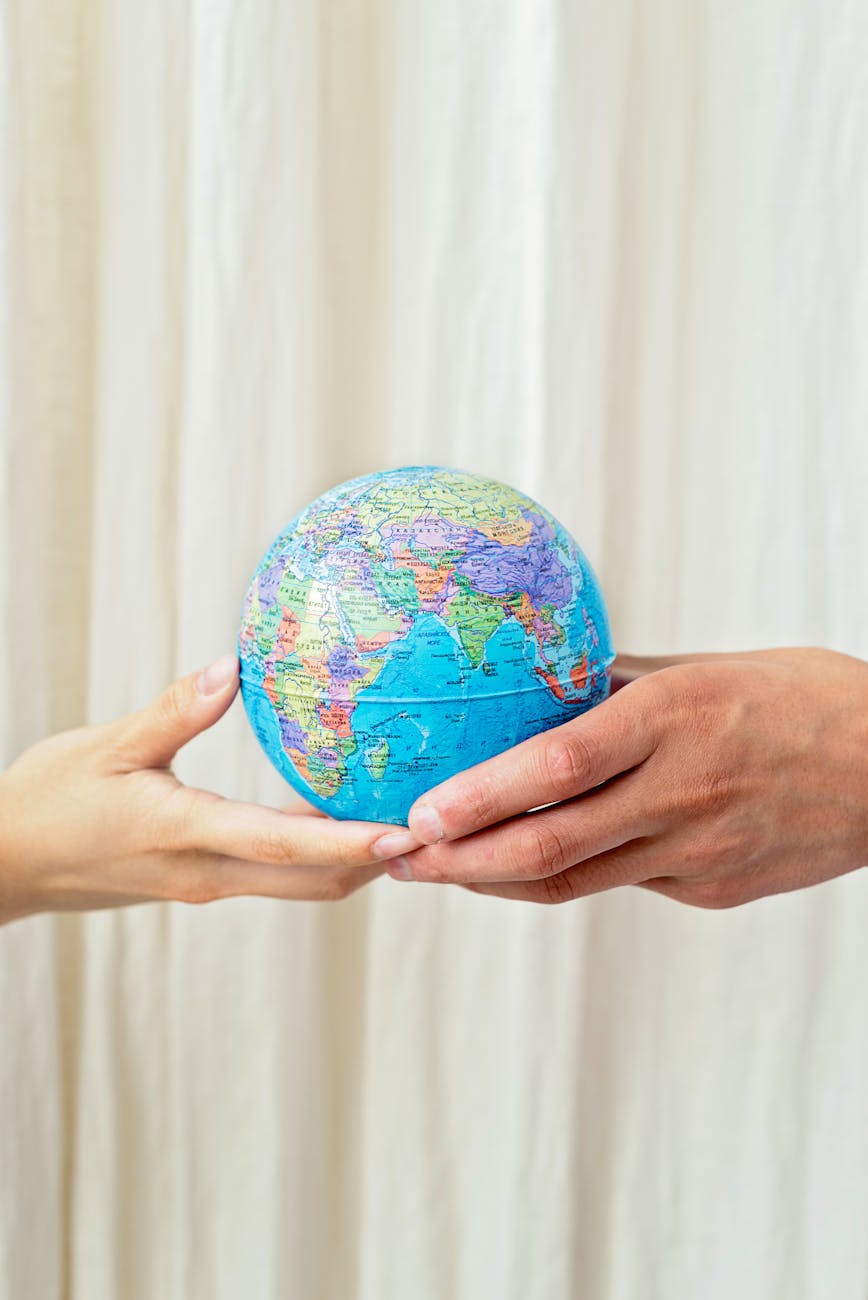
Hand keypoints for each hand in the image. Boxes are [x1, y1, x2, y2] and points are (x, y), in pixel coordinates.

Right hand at [0, 654, 419, 924]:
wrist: (4, 866)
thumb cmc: (48, 803)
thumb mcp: (106, 747)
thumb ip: (176, 710)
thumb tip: (235, 667)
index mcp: (185, 836)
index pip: (285, 844)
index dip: (351, 841)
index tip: (408, 832)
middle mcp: (207, 874)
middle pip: (313, 880)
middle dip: (377, 862)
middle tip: (438, 828)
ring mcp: (206, 884)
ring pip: (299, 882)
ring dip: (354, 861)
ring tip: (408, 821)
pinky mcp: (200, 881)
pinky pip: (275, 871)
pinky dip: (317, 850)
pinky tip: (340, 816)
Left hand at [380, 648, 867, 907]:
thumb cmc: (801, 700)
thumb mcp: (707, 669)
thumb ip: (620, 685)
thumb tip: (540, 687)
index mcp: (673, 720)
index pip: (556, 767)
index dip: (480, 797)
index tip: (420, 811)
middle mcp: (680, 793)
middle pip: (549, 846)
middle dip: (460, 860)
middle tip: (402, 858)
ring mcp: (697, 854)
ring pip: (575, 881)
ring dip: (497, 880)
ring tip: (443, 870)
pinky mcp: (712, 891)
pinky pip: (624, 884)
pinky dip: (569, 876)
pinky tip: (531, 864)